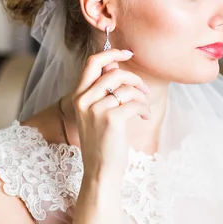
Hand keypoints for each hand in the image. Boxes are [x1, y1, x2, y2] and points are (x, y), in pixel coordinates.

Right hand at [71, 49, 150, 182]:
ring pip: (127, 88)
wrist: (101, 170)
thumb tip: (116, 63)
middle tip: (144, 91)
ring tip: (144, 108)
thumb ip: (103, 89)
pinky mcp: (111, 119)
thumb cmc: (103, 141)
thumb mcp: (96, 112)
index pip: (92, 63)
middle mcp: (83, 100)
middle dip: (135, 79)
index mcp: (78, 96)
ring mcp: (96, 110)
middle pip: (114, 72)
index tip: (128, 53)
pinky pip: (135, 102)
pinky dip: (144, 109)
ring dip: (142, 96)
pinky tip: (144, 117)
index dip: (111, 53)